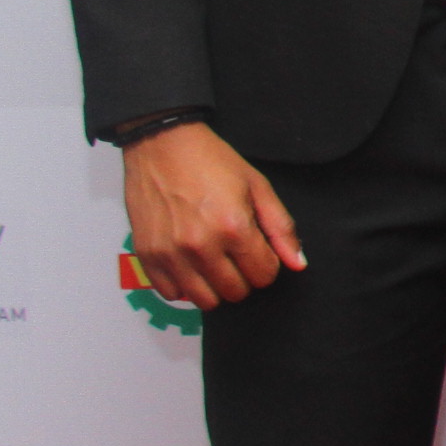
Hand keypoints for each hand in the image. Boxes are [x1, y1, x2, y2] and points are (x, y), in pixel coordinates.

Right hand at [121, 123, 304, 309]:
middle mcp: (201, 246)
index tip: (259, 250)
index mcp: (233, 227)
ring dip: (216, 286)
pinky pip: (171, 293)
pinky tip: (191, 265)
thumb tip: (297, 263)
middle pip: (236, 292)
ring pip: (205, 301)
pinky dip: (184, 286)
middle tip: (238, 255)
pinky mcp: (147, 256)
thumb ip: (281, 228)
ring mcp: (171, 254)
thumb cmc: (212, 161)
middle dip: (244, 277)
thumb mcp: (258, 186)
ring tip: (215, 262)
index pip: (264, 275)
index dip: (267, 264)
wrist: (163, 145)